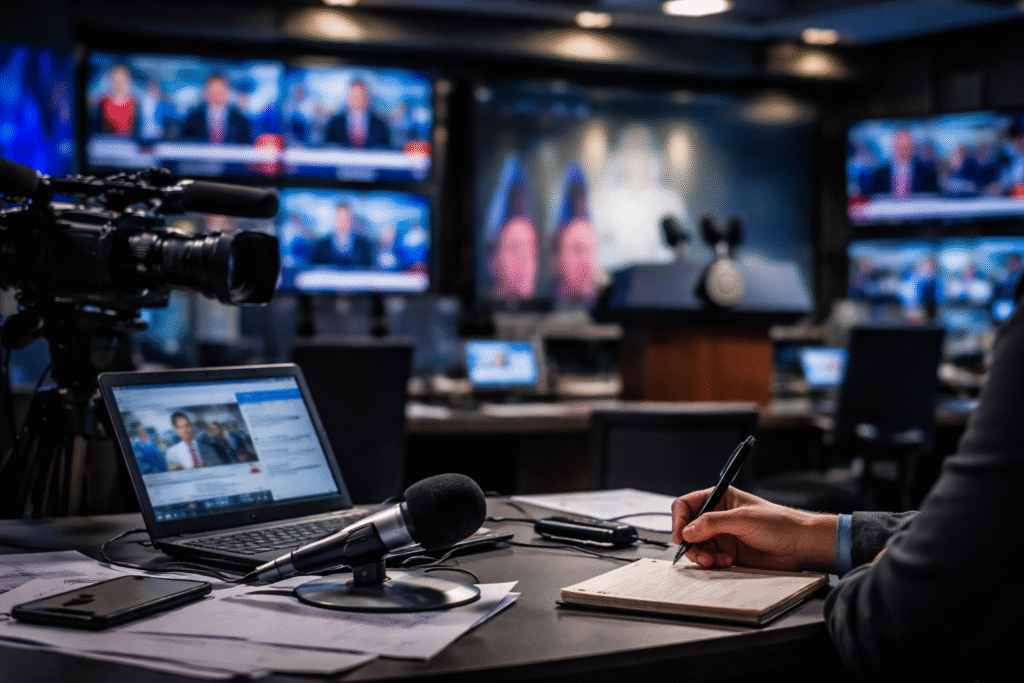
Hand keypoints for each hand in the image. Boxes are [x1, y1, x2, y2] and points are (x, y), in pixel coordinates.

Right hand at [671, 487, 837, 572]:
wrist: (800, 546)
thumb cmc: (779, 523)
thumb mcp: (743, 519)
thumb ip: (713, 524)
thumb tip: (687, 531)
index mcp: (719, 499)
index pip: (686, 505)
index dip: (679, 519)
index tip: (680, 535)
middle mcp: (717, 517)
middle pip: (687, 529)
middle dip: (690, 543)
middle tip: (698, 554)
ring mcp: (722, 536)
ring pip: (696, 547)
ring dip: (701, 556)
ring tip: (713, 561)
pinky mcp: (728, 553)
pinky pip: (709, 559)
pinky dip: (712, 563)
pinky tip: (726, 562)